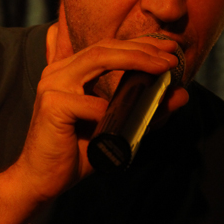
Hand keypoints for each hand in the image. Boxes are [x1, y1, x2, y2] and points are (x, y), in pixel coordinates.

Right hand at [14, 37, 188, 201]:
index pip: (107, 47)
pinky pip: (91, 104)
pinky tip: (123, 119)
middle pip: (104, 47)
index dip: (138, 43)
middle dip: (142, 48)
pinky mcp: (52, 105)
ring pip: (98, 59)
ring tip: (162, 68)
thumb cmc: (76, 153)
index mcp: (69, 71)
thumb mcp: (118, 128)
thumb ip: (146, 110)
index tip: (168, 48)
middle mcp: (58, 72)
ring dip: (135, 60)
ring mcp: (52, 85)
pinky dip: (111, 110)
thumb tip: (181, 95)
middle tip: (172, 55)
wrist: (41, 180)